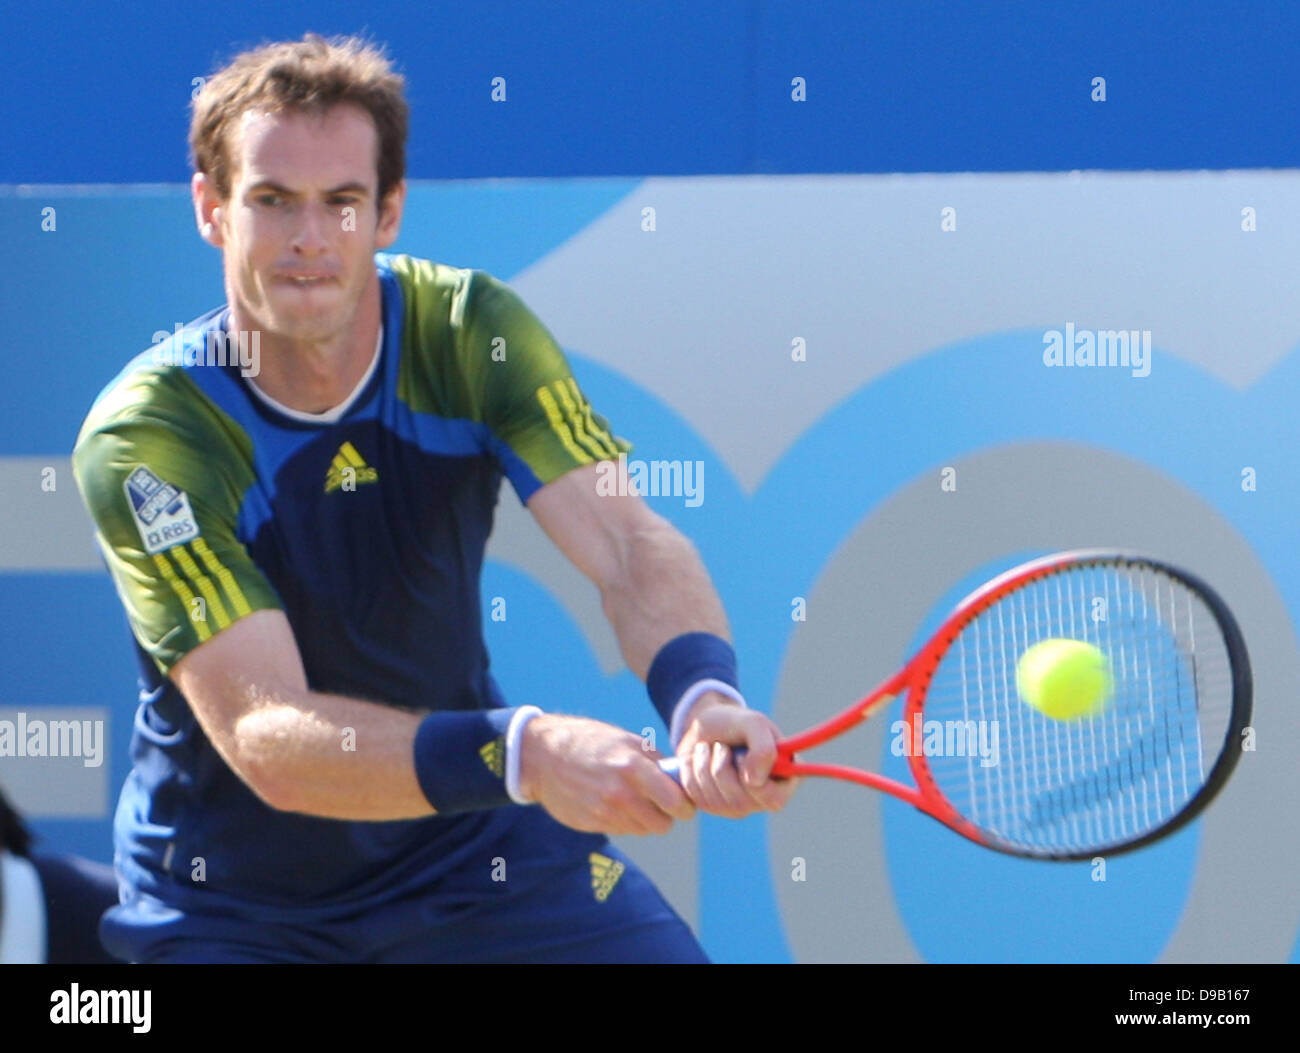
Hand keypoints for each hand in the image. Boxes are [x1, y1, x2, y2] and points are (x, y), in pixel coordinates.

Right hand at [517, 713, 694, 835]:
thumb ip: (656, 762)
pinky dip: (623, 821)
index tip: (684, 804)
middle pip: (662, 825)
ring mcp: (603, 812)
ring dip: (643, 819)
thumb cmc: (591, 742)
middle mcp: (620, 793)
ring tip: (632, 798)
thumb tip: (682, 780)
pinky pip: (621, 830)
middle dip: (665, 816)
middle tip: (660, 804)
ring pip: (642, 830)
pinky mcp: (590, 824)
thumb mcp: (627, 740)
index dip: (685, 806)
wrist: (544, 755)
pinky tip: (612, 802)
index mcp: (633, 767)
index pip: (675, 802)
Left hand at [674, 693, 797, 817]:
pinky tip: (697, 759)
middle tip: (721, 746)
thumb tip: (754, 781)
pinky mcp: (713, 806)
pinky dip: (691, 773)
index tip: (741, 756)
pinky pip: (696, 799)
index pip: (775, 800)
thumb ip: (764, 748)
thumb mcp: (753, 723)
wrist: (705, 725)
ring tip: (707, 748)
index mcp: (783, 778)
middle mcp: (763, 797)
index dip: (755, 783)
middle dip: (722, 768)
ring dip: (704, 766)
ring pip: (716, 802)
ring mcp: (738, 805)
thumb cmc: (734, 723)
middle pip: (741, 803)